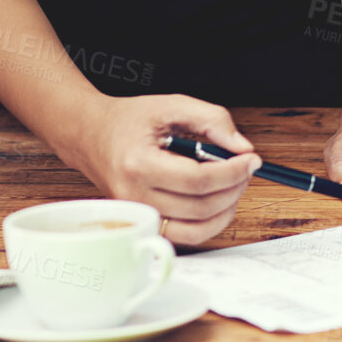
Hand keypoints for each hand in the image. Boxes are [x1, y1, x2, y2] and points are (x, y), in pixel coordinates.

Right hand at [64, 94, 259, 245]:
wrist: (90, 136)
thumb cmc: (128, 121)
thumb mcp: (171, 105)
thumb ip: (211, 120)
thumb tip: (242, 148)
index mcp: (138, 164)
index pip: (197, 180)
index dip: (232, 172)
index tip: (251, 159)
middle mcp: (135, 195)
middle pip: (201, 207)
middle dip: (234, 188)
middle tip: (245, 168)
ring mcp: (138, 215)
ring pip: (197, 230)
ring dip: (226, 210)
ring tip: (232, 184)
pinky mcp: (145, 224)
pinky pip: (186, 236)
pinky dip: (209, 222)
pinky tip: (216, 199)